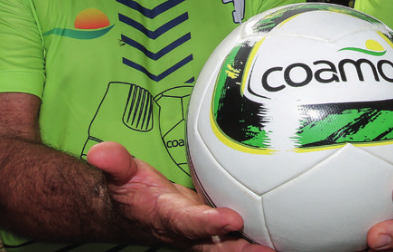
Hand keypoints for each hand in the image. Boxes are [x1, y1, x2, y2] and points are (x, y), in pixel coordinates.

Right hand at [87, 142, 274, 251]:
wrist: (133, 215)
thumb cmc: (131, 193)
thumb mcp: (120, 176)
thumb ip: (115, 164)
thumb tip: (101, 150)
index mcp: (169, 218)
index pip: (190, 223)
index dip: (208, 224)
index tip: (230, 218)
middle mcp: (191, 233)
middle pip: (220, 247)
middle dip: (244, 249)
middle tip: (271, 247)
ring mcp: (206, 236)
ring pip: (234, 247)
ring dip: (258, 248)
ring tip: (290, 246)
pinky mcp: (219, 233)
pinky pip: (241, 239)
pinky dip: (262, 239)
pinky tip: (292, 233)